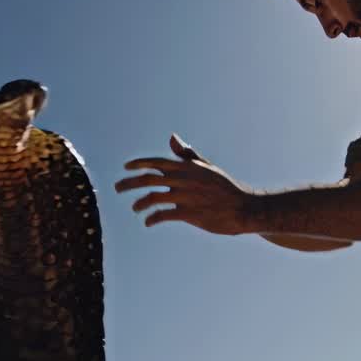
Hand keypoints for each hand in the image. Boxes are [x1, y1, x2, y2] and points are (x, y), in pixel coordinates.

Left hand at [115, 134, 259, 234]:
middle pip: (148, 178)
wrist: (244, 208)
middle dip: (129, 183)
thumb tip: (172, 138)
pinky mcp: (190, 213)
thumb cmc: (225, 188)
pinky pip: (163, 215)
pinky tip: (148, 222)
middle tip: (117, 188)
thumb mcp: (206, 168)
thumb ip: (187, 155)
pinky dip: (152, 218)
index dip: (139, 164)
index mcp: (187, 168)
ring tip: (134, 208)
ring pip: (153, 197)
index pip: (157, 162)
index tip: (126, 167)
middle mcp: (184, 179)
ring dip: (139, 203)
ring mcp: (186, 196)